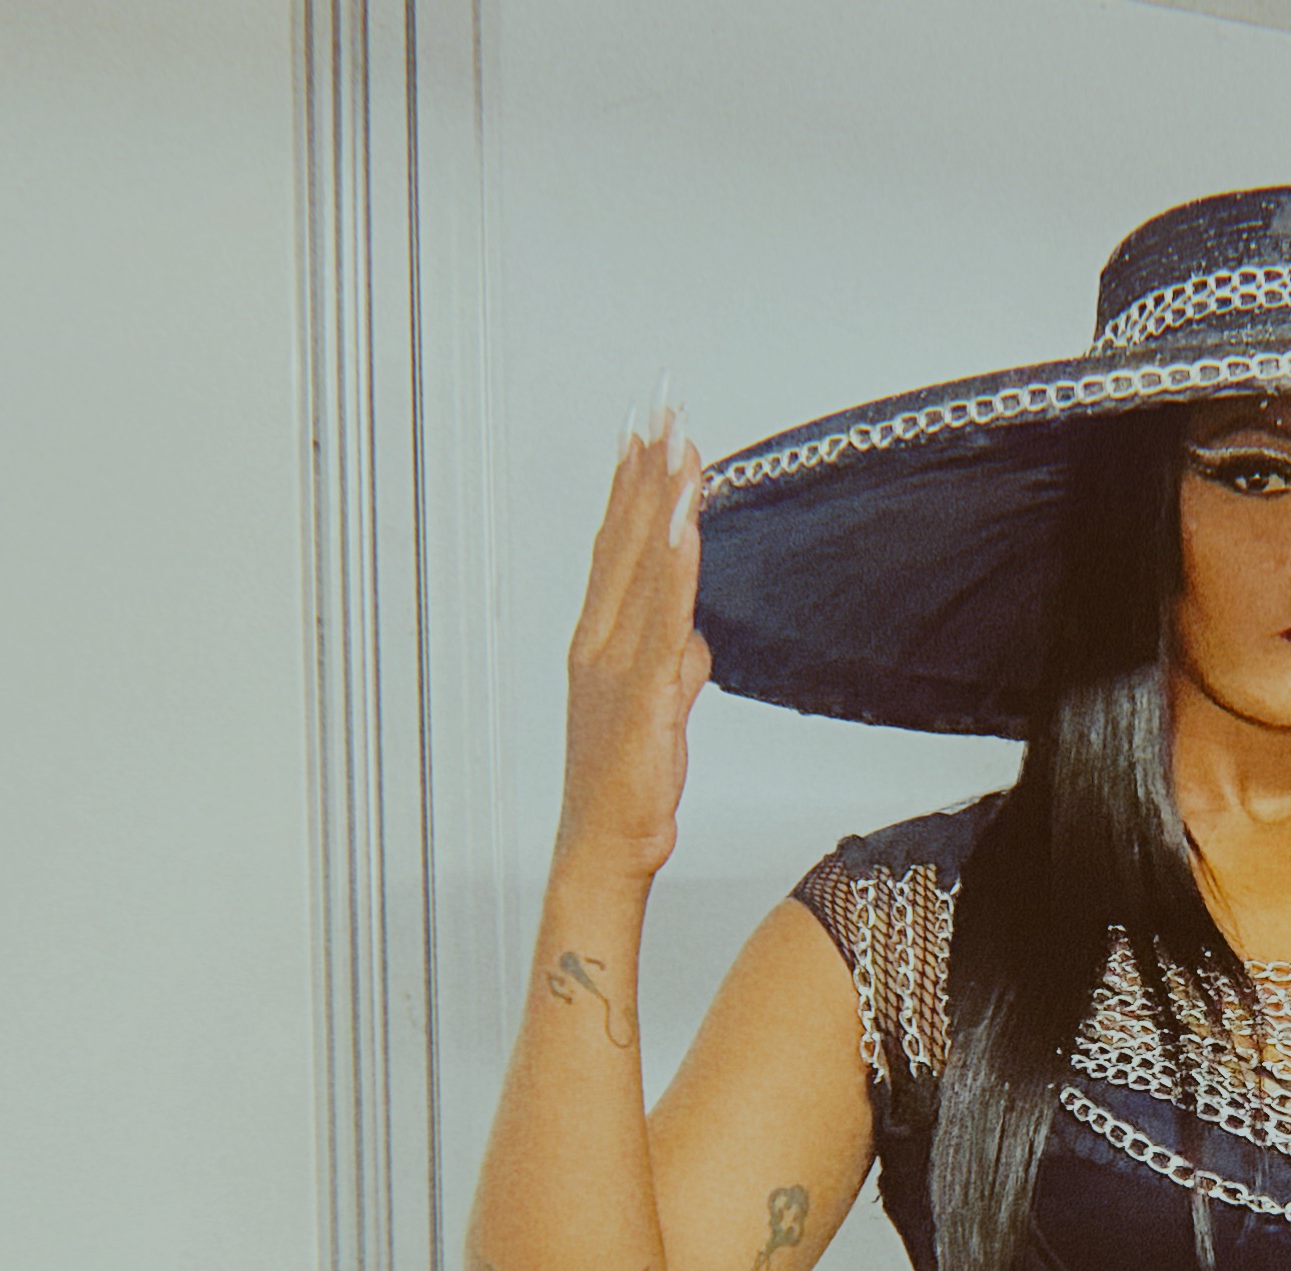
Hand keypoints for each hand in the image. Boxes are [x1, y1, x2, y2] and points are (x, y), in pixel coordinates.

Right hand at [560, 414, 713, 877]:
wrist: (603, 847)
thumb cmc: (626, 787)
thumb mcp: (660, 712)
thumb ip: (673, 667)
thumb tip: (691, 642)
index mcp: (600, 640)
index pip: (616, 545)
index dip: (631, 483)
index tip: (645, 427)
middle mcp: (599, 639)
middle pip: (626, 537)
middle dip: (647, 466)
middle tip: (662, 403)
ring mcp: (616, 661)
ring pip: (643, 562)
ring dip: (661, 497)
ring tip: (677, 439)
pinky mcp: (641, 689)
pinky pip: (661, 613)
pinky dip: (671, 563)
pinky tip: (681, 522)